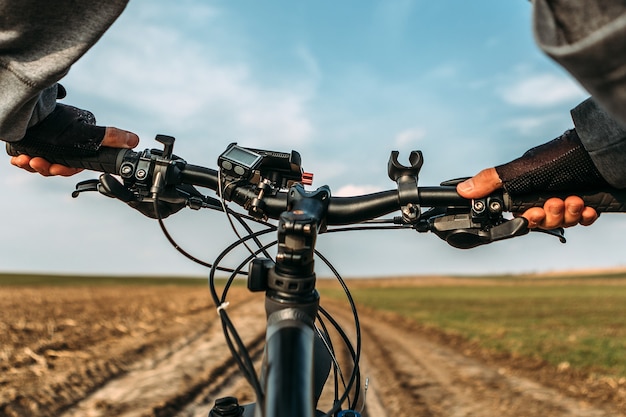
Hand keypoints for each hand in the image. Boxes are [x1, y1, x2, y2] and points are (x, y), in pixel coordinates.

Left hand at [9, 127, 138, 175]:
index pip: (75, 165)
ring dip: (34, 165)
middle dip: (47, 168)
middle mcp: (62, 142)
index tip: (57, 169)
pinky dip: (23, 160)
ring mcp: (45, 142)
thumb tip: (135, 140)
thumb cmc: (53, 123)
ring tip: (27, 160)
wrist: (24, 110)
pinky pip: (27, 157)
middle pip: (57, 165)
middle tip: (38, 162)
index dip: (66, 170)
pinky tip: (18, 159)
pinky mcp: (30, 141)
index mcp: (77, 142)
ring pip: (42, 163)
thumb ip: (109, 139)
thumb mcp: (84, 133)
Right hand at [456, 167, 598, 228]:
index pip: (519, 215)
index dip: (526, 219)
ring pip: (561, 223)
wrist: (602, 154)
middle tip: (553, 203)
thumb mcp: (522, 170)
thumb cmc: (561, 158)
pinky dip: (584, 216)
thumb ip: (492, 181)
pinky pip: (582, 220)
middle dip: (548, 216)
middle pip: (540, 222)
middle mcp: (544, 194)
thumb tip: (461, 190)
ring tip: (573, 199)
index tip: (533, 214)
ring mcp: (566, 199)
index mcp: (527, 189)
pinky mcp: (587, 203)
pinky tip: (587, 207)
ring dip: (567, 214)